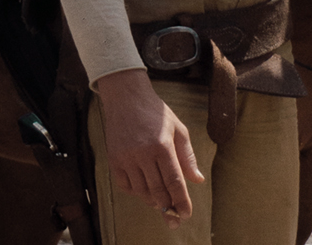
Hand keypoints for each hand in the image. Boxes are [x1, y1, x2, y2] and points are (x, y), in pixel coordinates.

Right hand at [92, 69, 205, 227]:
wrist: (126, 98)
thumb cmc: (156, 113)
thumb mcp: (178, 129)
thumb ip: (188, 156)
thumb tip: (197, 180)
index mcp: (162, 145)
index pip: (174, 182)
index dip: (181, 201)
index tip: (186, 214)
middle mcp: (143, 153)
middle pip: (158, 191)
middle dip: (168, 205)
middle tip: (175, 212)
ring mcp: (126, 157)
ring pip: (141, 191)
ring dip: (153, 200)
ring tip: (161, 201)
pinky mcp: (113, 160)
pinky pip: (125, 186)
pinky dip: (136, 192)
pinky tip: (144, 189)